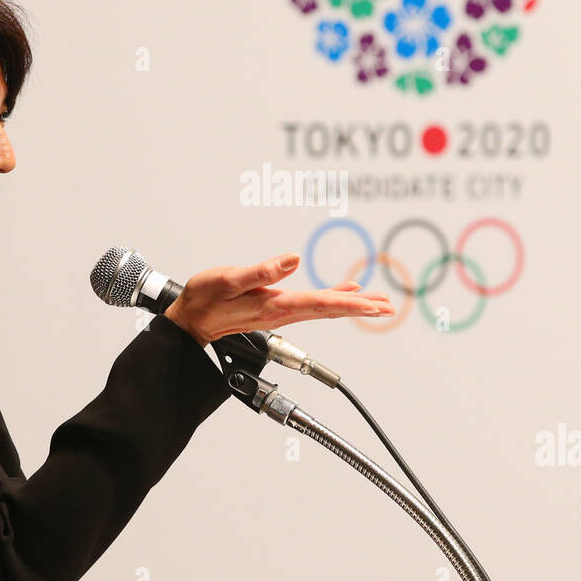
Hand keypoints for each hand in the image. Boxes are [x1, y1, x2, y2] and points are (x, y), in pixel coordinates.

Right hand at [162, 252, 393, 346]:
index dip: (350, 302)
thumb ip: (261, 271)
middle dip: (362, 308)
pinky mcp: (276, 307)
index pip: (321, 303)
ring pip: (326, 308)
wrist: (191, 320)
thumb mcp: (229, 280)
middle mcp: (283, 311)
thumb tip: (292, 260)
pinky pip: (314, 304)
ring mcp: (281, 311)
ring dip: (353, 305)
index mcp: (276, 305)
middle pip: (331, 309)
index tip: (375, 304)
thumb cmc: (205, 299)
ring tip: (378, 303)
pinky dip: (334, 297)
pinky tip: (346, 292)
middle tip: (389, 307)